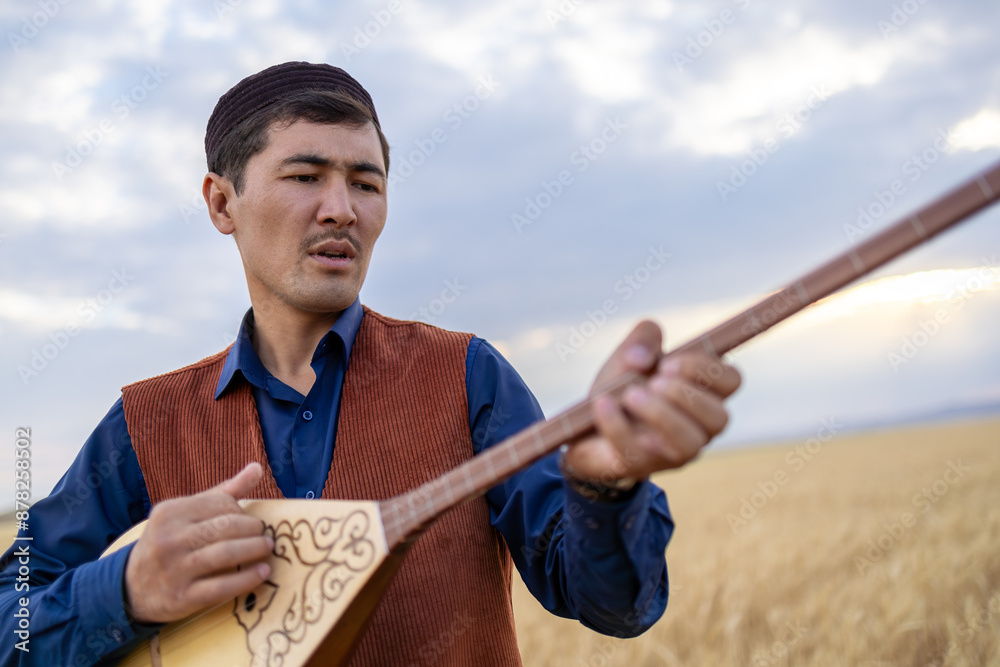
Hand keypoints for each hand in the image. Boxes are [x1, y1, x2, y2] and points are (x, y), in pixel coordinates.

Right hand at [124, 463, 273, 623]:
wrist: (132, 588)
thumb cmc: (170, 542)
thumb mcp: (187, 513)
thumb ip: (223, 492)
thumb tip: (257, 467)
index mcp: (170, 512)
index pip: (221, 504)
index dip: (243, 512)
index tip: (252, 521)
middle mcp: (169, 539)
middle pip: (226, 528)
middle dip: (253, 530)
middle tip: (265, 535)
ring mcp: (174, 569)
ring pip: (226, 554)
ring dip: (254, 549)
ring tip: (268, 548)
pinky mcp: (182, 597)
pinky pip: (222, 586)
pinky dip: (247, 578)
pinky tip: (263, 572)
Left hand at [562, 321, 741, 483]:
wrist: (587, 426)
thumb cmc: (622, 387)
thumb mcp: (631, 353)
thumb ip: (644, 336)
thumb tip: (640, 359)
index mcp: (703, 393)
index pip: (731, 381)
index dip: (707, 369)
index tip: (668, 362)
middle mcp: (698, 427)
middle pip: (719, 418)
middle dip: (686, 395)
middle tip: (654, 380)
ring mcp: (673, 451)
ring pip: (689, 444)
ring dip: (661, 414)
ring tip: (631, 395)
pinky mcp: (641, 465)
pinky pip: (638, 452)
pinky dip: (619, 425)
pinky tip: (605, 405)